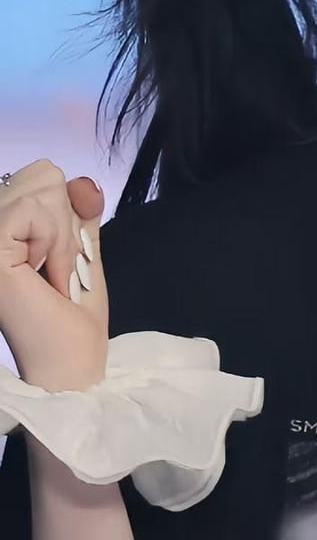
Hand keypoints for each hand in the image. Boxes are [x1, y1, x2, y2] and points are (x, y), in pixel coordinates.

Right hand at [0, 162, 108, 392]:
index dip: (66, 208)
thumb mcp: (83, 255)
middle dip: (66, 219)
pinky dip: (54, 239)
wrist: (70, 367)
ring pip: (40, 185)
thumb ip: (80, 215)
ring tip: (53, 273)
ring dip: (63, 233)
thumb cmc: (73, 322)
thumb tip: (85, 181)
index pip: (40, 174)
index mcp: (4, 232)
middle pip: (41, 173)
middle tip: (60, 268)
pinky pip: (33, 208)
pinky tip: (45, 273)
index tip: (63, 259)